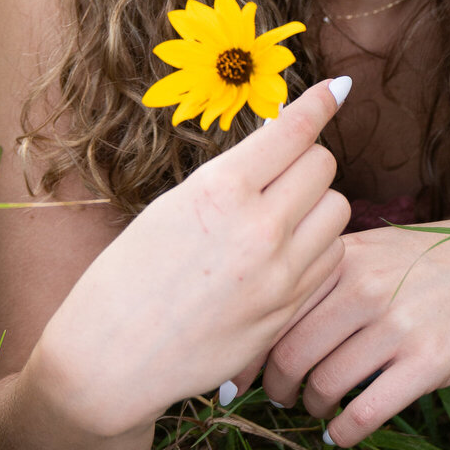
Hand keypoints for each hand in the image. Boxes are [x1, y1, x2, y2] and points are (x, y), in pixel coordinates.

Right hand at [28, 81, 350, 438]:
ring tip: (282, 216)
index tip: (335, 90)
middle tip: (281, 171)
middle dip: (306, 160)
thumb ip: (233, 177)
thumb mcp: (173, 207)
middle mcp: (258, 228)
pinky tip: (285, 254)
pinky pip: (331, 259)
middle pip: (323, 165)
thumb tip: (283, 141)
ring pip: (338, 210)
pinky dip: (317, 248)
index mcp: (220, 190)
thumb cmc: (129, 275)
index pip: (294, 130)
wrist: (111, 358)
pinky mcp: (288, 311)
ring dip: (317, 205)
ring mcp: (279, 274)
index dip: (318, 104)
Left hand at [262, 219, 449, 446]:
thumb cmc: (433, 264)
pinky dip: (344, 431)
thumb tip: (263, 313)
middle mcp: (366, 288)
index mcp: (346, 258)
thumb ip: (327, 274)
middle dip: (276, 388)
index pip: (275, 310)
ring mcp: (398, 326)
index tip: (234, 377)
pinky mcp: (428, 362)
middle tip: (276, 398)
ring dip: (311, 408)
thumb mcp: (378, 251)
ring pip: (324, 385)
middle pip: (291, 354)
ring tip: (315, 409)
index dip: (249, 352)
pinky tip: (340, 434)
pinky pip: (366, 411)